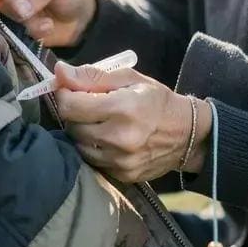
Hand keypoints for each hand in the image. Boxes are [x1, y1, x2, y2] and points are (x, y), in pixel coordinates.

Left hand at [51, 61, 210, 182]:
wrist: (187, 135)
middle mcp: (120, 138)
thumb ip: (92, 76)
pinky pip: (93, 160)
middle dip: (74, 113)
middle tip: (88, 105)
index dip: (65, 94)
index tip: (70, 89)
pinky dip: (94, 148)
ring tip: (99, 121)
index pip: (70, 106)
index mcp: (122, 108)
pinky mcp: (122, 175)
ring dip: (82, 131)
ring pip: (79, 145)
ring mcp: (120, 161)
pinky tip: (108, 138)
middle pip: (71, 126)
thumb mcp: (129, 78)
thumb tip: (60, 71)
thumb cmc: (156, 101)